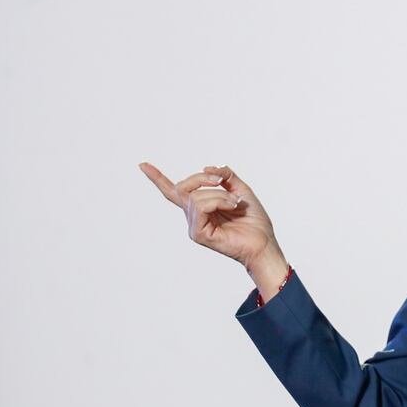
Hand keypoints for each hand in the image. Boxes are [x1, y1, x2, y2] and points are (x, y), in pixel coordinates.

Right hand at [139, 162, 281, 270]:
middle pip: (182, 188)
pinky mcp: (198, 234)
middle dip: (201, 178)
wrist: (264, 242)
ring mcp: (194, 226)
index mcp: (201, 207)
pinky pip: (200, 207)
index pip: (174, 192)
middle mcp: (194, 216)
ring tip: (235, 202)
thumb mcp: (241, 190)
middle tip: (222, 181)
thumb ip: (226, 176)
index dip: (158, 178)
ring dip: (219, 193)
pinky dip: (218, 201)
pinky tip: (232, 206)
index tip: (142, 165)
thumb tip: (208, 167)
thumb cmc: (254, 221)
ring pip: (195, 196)